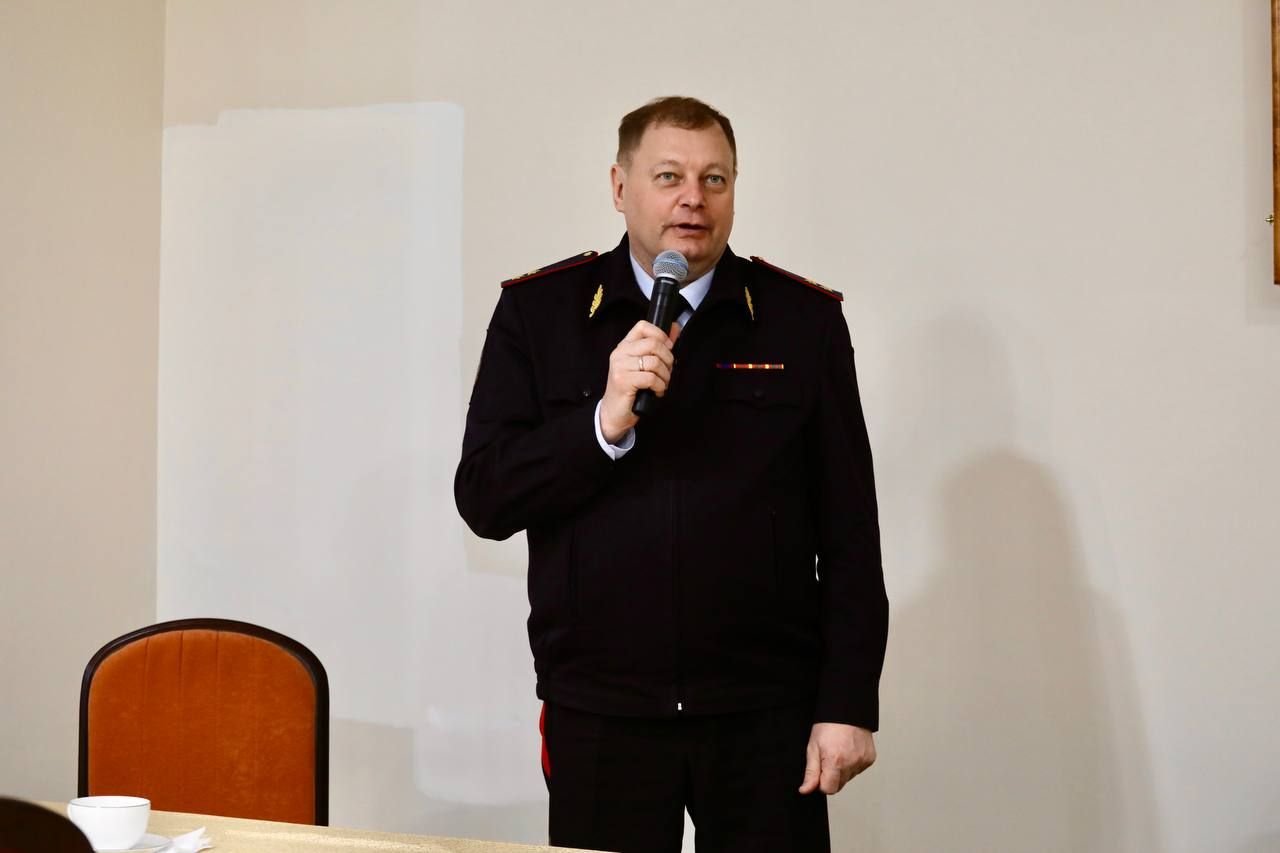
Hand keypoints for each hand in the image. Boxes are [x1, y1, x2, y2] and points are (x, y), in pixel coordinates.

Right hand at [600, 320, 678, 441]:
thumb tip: (675, 328)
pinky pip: (651, 378)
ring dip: (665, 376)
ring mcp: (620, 366)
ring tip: (661, 384)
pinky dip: (660, 386)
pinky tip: (656, 391)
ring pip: (655, 362)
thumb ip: (659, 346)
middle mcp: (620, 353)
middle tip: (666, 372)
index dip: (660, 335)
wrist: (614, 413)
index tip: (667, 348)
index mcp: (624, 346)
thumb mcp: (644, 365)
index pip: (643, 326)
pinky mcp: (623, 381)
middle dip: (668, 359)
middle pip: (653, 344)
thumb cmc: (631, 389)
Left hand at [798, 723, 875, 794]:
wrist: (847, 710)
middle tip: (828, 757)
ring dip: (843, 770)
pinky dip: (853, 764)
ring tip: (839, 751)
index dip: (821, 782)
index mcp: (835, 762)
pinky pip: (859, 769)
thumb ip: (811, 772)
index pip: (828, 789)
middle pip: (839, 785)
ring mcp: (862, 762)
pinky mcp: (870, 759)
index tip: (820, 770)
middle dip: (831, 776)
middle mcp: (851, 764)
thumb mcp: (813, 748)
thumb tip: (805, 790)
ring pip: (849, 777)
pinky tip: (849, 750)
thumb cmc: (827, 726)